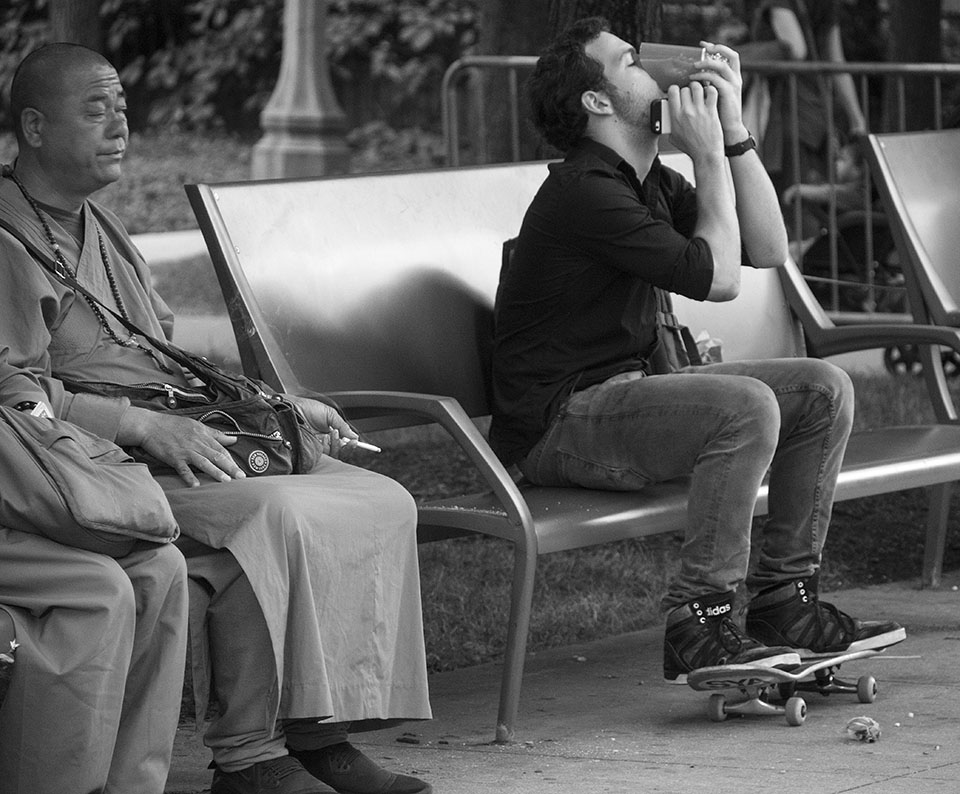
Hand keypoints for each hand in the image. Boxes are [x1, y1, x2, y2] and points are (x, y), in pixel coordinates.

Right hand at [119, 406, 244, 486]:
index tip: (241, 469)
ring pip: (204, 462)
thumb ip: (216, 434)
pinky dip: (189, 476)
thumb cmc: (173, 425)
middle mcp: (197, 443)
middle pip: (217, 456)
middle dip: (230, 467)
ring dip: (215, 471)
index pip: (222, 449)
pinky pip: (183, 468)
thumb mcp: (197, 425)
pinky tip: (196, 485)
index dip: (232, 460)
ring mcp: (185, 451)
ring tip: (226, 481)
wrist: (150, 425)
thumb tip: (234, 439)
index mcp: (203, 435)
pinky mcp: (173, 457)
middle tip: (242, 477)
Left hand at [284, 395, 357, 459]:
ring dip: (337, 444)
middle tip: (348, 440)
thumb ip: (343, 426)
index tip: (355, 442)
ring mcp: (317, 446)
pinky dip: (328, 447)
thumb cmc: (307, 408)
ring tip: (334, 432)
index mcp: (330, 433)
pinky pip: (324, 455)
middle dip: (346, 446)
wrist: (292, 408)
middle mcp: (324, 441)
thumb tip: (354, 436)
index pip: (342, 443)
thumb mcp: (330, 414)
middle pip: (340, 451)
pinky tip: (326, 437)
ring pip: (333, 454)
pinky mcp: (311, 450)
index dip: (349, 444)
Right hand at [666, 80, 723, 161]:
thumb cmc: (692, 148)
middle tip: (691, 94)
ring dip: (699, 87)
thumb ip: (669, 127)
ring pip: (697, 87)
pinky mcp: (711, 111)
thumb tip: (666, 122)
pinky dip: (711, 90)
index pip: (672, 92)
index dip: (676, 89)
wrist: (706, 154)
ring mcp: (699, 111)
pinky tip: (710, 95)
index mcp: (675, 117)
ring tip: (701, 92)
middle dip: (688, 89)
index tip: (678, 92)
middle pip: (685, 88)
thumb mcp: (674, 138)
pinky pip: (711, 92)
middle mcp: (686, 112)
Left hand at [690, 42, 747, 143]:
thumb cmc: (718, 114)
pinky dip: (703, 78)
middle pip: (730, 55)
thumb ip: (708, 85)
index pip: (729, 56)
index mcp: (733, 77)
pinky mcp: (728, 93)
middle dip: (716, 49)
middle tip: (702, 49)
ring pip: (722, 66)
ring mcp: (733, 85)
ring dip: (706, 63)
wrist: (727, 130)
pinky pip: (715, 80)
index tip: (704, 44)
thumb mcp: (713, 95)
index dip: (717, 48)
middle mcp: (735, 78)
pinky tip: (694, 80)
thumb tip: (692, 78)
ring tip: (693, 65)